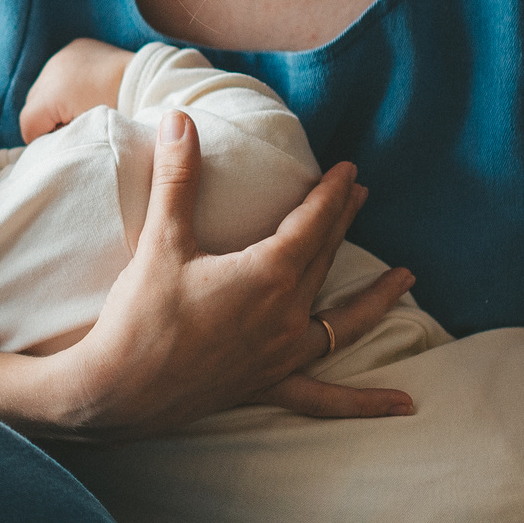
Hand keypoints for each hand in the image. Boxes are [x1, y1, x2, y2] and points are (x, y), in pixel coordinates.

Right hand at [19, 37, 135, 141]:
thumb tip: (47, 145)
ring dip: (57, 100)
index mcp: (52, 93)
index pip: (28, 126)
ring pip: (44, 87)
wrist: (149, 82)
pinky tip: (86, 90)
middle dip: (50, 119)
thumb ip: (59, 142)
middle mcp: (50, 69)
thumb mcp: (86, 136)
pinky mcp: (75, 47)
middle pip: (33, 104)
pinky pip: (59, 71)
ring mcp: (62, 55)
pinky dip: (67, 83)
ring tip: (83, 107)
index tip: (68, 140)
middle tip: (76, 126)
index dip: (45, 139)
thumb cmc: (121, 116)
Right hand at [56, 110, 417, 436]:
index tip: (349, 169)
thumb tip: (179, 119)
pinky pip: (324, 397)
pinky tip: (403, 403)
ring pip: (341, 322)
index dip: (331, 194)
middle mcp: (284, 315)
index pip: (311, 224)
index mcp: (265, 276)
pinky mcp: (266, 384)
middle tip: (362, 193)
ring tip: (407, 278)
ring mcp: (280, 354)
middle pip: (324, 259)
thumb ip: (177, 178)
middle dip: (342, 222)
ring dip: (375, 298)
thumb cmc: (138, 315)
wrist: (116, 391)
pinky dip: (364, 401)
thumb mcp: (160, 241)